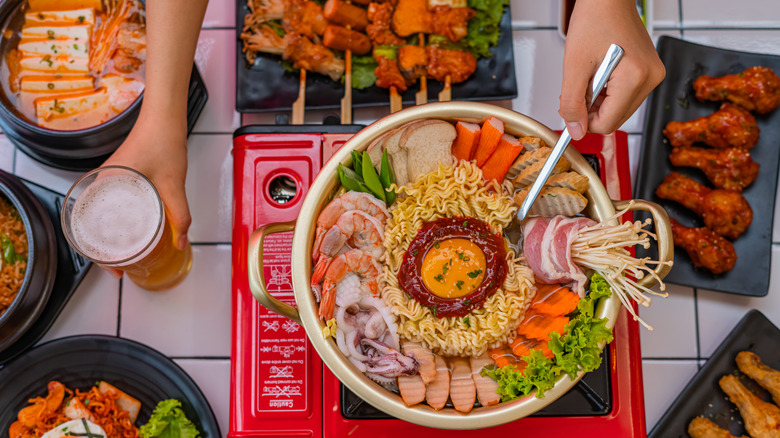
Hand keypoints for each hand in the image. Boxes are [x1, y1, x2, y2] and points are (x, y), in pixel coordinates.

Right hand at [99, 107, 190, 277]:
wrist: (164, 117)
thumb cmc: (162, 141)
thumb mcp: (173, 184)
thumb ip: (180, 215)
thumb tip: (181, 242)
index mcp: (103, 185)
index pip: (87, 229)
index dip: (99, 256)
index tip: (113, 271)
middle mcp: (99, 183)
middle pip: (92, 227)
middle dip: (104, 251)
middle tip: (121, 267)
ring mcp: (107, 180)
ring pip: (101, 217)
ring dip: (110, 237)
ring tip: (126, 255)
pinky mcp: (117, 178)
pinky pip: (111, 206)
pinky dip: (117, 222)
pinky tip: (132, 231)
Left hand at [559, 0, 664, 139]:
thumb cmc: (595, 19)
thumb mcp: (574, 66)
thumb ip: (572, 103)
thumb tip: (576, 131)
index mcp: (636, 77)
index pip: (608, 123)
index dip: (585, 121)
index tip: (571, 110)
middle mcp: (650, 78)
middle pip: (615, 118)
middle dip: (592, 110)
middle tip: (579, 87)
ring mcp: (652, 75)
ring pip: (619, 109)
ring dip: (599, 100)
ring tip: (590, 75)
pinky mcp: (648, 72)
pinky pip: (625, 95)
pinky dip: (607, 92)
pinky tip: (599, 73)